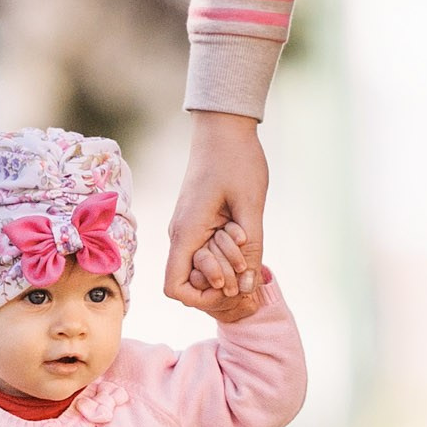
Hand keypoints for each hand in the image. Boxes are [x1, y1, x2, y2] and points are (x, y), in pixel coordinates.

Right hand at [167, 111, 266, 309]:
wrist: (224, 127)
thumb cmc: (237, 160)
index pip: (175, 288)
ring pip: (203, 268)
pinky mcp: (198, 223)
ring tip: (245, 234)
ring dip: (228, 262)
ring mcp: (188, 230)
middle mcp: (181, 236)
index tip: (228, 285)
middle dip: (223, 278)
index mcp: (187, 232)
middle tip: (246, 253)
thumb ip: (251, 250)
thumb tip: (247, 289)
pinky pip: (209, 251)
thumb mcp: (251, 206)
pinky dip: (228, 249)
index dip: (200, 298)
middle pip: (193, 283)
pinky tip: (243, 231)